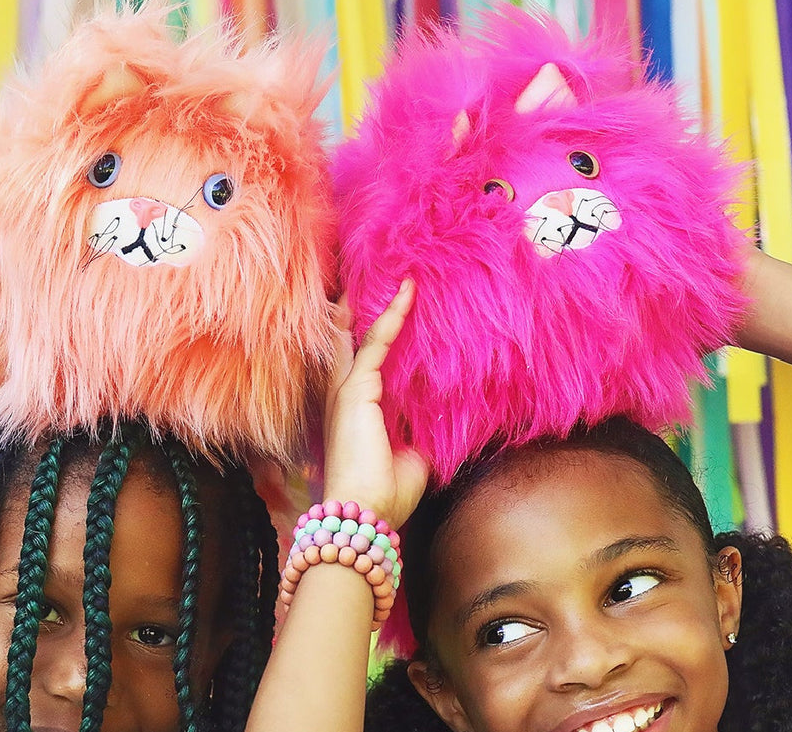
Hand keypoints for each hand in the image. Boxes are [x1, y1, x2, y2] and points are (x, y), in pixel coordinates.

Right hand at [322, 281, 428, 527]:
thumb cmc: (385, 494)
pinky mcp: (356, 391)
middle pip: (347, 345)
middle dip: (355, 315)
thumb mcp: (413, 458)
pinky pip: (376, 343)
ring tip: (395, 277)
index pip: (364, 367)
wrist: (365, 514)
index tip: (392, 314)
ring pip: (358, 336)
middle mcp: (345, 399)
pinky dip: (392, 317)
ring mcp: (347, 392)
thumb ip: (422, 433)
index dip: (375, 340)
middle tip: (366, 283)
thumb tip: (445, 419)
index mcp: (357, 415)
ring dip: (375, 306)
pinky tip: (408, 293)